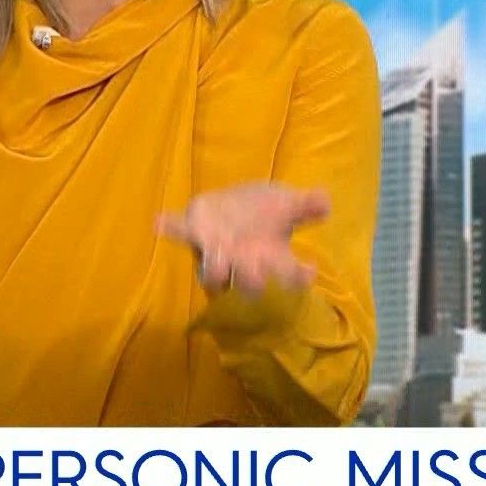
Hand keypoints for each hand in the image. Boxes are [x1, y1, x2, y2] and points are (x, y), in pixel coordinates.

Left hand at [156, 183, 330, 296]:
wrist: (234, 208)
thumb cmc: (264, 214)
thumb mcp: (288, 205)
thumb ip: (307, 204)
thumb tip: (326, 201)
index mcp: (270, 260)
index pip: (288, 276)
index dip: (297, 278)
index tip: (308, 270)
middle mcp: (241, 265)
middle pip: (247, 285)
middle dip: (250, 284)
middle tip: (257, 278)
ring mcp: (215, 252)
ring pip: (213, 273)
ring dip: (215, 269)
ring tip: (219, 255)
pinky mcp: (194, 232)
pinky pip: (179, 231)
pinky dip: (170, 226)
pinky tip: (159, 222)